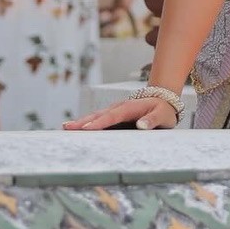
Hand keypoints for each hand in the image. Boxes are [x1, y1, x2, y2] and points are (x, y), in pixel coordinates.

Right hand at [62, 97, 176, 130]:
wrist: (164, 100)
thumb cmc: (164, 110)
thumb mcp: (163, 116)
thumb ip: (153, 120)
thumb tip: (141, 125)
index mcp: (130, 107)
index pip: (113, 116)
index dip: (100, 123)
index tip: (87, 128)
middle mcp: (119, 107)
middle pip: (99, 115)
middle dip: (84, 122)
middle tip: (68, 128)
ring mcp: (115, 110)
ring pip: (96, 115)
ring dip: (82, 121)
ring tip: (66, 127)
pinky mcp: (114, 115)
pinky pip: (98, 118)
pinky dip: (86, 122)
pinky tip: (75, 127)